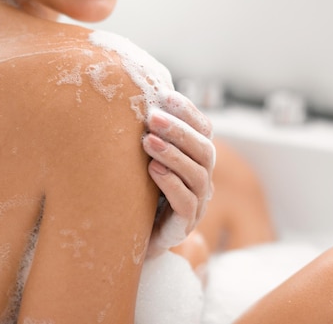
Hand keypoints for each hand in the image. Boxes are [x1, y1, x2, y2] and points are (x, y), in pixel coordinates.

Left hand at [143, 91, 214, 257]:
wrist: (128, 236)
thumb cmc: (136, 190)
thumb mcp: (142, 157)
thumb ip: (148, 132)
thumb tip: (135, 96)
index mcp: (196, 158)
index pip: (203, 130)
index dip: (189, 112)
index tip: (166, 96)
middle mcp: (202, 178)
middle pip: (204, 149)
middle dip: (179, 130)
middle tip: (152, 117)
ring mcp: (197, 203)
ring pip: (197, 174)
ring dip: (173, 154)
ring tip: (148, 141)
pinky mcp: (184, 225)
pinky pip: (186, 203)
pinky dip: (171, 183)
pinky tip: (153, 170)